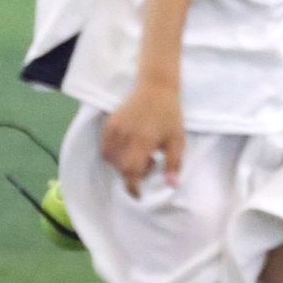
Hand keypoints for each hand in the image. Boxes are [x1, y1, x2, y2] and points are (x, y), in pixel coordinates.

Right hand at [101, 79, 183, 195]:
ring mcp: (115, 128)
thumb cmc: (170, 114)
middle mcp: (125, 135)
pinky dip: (113, 154)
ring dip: (121, 164)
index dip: (132, 186)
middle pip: (120, 167)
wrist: (156, 87)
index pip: (131, 170)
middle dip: (132, 173)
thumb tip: (171, 185)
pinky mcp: (109, 123)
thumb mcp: (178, 140)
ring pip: (110, 158)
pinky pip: (105, 147)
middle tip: (149, 163)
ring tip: (139, 154)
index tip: (138, 194)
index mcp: (143, 140)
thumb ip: (174, 163)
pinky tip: (127, 148)